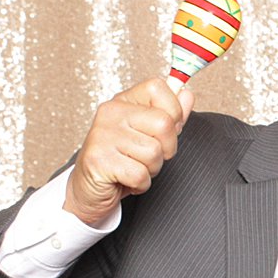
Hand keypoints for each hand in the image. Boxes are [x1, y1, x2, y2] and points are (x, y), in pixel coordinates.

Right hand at [63, 78, 194, 225]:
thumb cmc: (122, 160)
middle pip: (164, 124)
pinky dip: (140, 184)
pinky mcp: (99, 160)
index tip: (163, 130)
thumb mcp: (149, 133)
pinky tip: (126, 179)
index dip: (173, 112)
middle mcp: (111, 113)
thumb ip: (170, 114)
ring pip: (154, 152)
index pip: (158, 88)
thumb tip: (186, 94)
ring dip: (152, 169)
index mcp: (124, 101)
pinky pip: (140, 174)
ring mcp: (103, 135)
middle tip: (148, 156)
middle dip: (166, 148)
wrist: (90, 189)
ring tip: (134, 167)